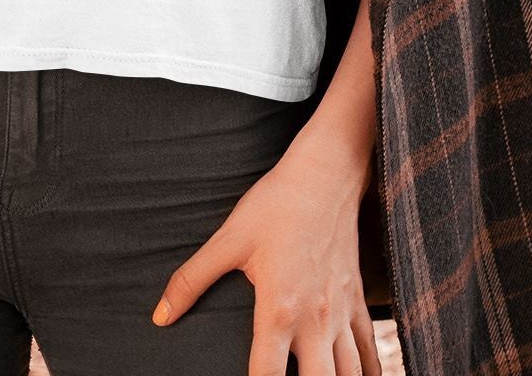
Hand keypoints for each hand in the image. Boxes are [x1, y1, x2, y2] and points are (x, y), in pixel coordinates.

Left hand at [150, 130, 381, 375]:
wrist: (324, 176)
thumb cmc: (274, 205)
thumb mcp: (228, 240)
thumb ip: (192, 280)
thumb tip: (160, 316)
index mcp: (278, 310)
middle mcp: (315, 322)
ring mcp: (341, 315)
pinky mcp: (358, 302)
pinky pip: (371, 353)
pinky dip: (368, 375)